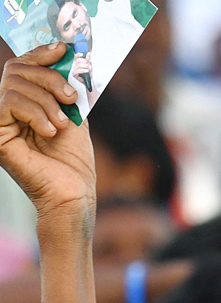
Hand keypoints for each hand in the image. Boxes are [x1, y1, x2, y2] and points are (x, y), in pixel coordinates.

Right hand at [0, 44, 94, 221]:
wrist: (73, 195)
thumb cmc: (74, 163)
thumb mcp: (74, 115)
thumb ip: (67, 87)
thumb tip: (68, 55)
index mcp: (25, 104)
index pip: (23, 67)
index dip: (40, 53)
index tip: (63, 50)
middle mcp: (8, 111)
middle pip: (18, 69)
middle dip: (49, 78)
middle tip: (70, 98)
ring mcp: (0, 122)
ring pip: (14, 83)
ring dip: (46, 100)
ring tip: (61, 124)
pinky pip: (8, 101)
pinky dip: (34, 112)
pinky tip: (49, 131)